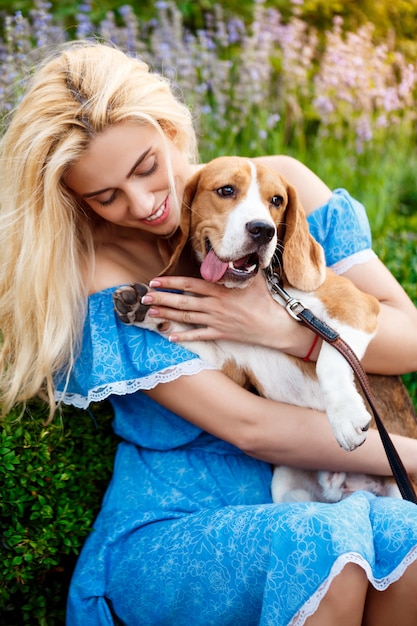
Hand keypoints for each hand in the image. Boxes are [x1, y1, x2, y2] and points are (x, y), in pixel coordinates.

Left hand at [143, 273, 317, 355]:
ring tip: (151, 314)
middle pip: (183, 301)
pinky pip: (199, 336)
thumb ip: (240, 267)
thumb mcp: (253, 278)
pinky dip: (184, 338)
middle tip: (144, 298)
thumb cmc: (265, 300)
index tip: (156, 281)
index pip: (190, 284)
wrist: (274, 325)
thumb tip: (236, 251)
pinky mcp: (220, 333)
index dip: (171, 283)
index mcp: (220, 290)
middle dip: (162, 299)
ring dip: (167, 316)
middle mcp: (215, 305)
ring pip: (187, 318)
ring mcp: (216, 320)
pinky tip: (170, 337)